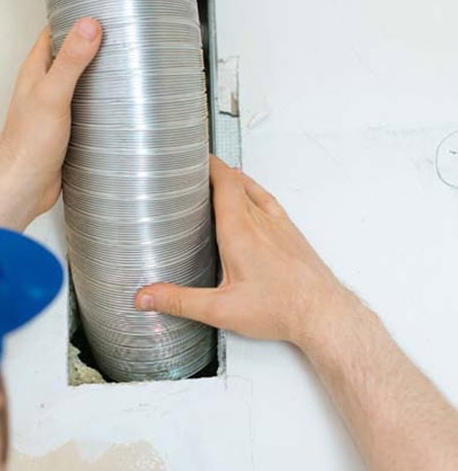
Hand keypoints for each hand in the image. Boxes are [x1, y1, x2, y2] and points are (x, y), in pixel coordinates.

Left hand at [0, 19, 101, 231]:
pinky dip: (99, 110)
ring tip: (124, 72)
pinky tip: (116, 112)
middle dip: (91, 50)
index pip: (53, 35)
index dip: (73, 22)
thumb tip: (88, 27)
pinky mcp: (65, 134)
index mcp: (35, 73)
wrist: (23, 187)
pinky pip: (85, 114)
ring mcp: (54, 112)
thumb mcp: (52, 95)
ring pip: (78, 88)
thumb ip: (70, 62)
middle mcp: (43, 89)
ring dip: (98, 81)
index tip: (97, 15)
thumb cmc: (27, 145)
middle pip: (69, 60)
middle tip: (118, 41)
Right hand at [135, 156, 354, 348]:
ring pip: (253, 189)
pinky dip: (253, 194)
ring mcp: (279, 225)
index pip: (223, 181)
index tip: (192, 157)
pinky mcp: (291, 234)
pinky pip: (268, 202)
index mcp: (240, 231)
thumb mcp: (221, 310)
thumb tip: (147, 297)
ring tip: (218, 180)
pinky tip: (251, 203)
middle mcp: (261, 221)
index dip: (207, 164)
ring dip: (234, 180)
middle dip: (213, 171)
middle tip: (195, 170)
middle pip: (235, 181)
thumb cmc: (282, 308)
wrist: (323, 313)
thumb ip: (180, 302)